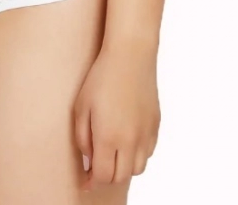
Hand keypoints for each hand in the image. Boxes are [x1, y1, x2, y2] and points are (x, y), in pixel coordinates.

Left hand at [73, 39, 160, 193]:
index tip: (85, 180)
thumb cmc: (101, 77)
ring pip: (137, 168)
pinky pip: (149, 152)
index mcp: (109, 137)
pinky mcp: (156, 125)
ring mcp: (146, 133)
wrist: (130, 55)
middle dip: (107, 176)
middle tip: (96, 166)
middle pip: (121, 176)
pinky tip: (127, 141)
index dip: (92, 181)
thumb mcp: (81, 106)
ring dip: (124, 167)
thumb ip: (82, 138)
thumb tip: (87, 161)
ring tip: (112, 153)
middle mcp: (131, 140)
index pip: (103, 175)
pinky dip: (138, 155)